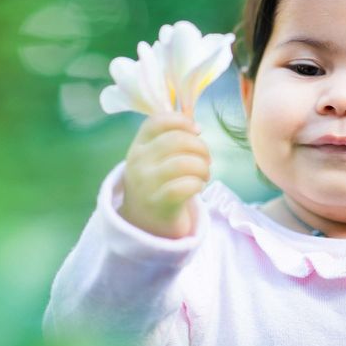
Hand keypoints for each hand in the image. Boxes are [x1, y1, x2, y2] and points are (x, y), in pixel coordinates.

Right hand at [118, 112, 210, 238]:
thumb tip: (196, 126)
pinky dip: (198, 184)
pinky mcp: (159, 203)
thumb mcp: (154, 160)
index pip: (156, 122)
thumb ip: (171, 140)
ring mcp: (147, 183)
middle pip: (177, 140)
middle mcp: (139, 162)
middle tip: (207, 159)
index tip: (197, 130)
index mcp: (138, 147)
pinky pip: (186, 185)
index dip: (181, 121)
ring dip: (203, 167)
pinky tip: (198, 187)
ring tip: (204, 175)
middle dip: (201, 147)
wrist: (144, 223)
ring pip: (184, 163)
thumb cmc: (158, 185)